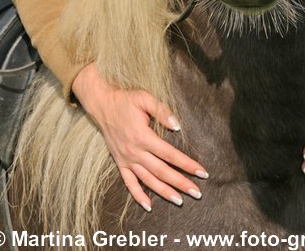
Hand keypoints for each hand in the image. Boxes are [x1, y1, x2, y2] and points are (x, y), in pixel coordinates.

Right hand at [72, 62, 207, 210]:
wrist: (102, 105)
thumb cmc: (125, 100)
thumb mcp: (144, 98)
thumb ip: (162, 111)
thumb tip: (177, 126)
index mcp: (143, 137)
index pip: (170, 154)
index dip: (187, 164)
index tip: (202, 172)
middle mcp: (135, 152)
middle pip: (162, 171)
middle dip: (181, 182)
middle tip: (197, 192)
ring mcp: (127, 159)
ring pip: (148, 180)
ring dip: (164, 192)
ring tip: (179, 201)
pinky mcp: (120, 162)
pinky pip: (129, 183)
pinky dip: (138, 195)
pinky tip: (148, 205)